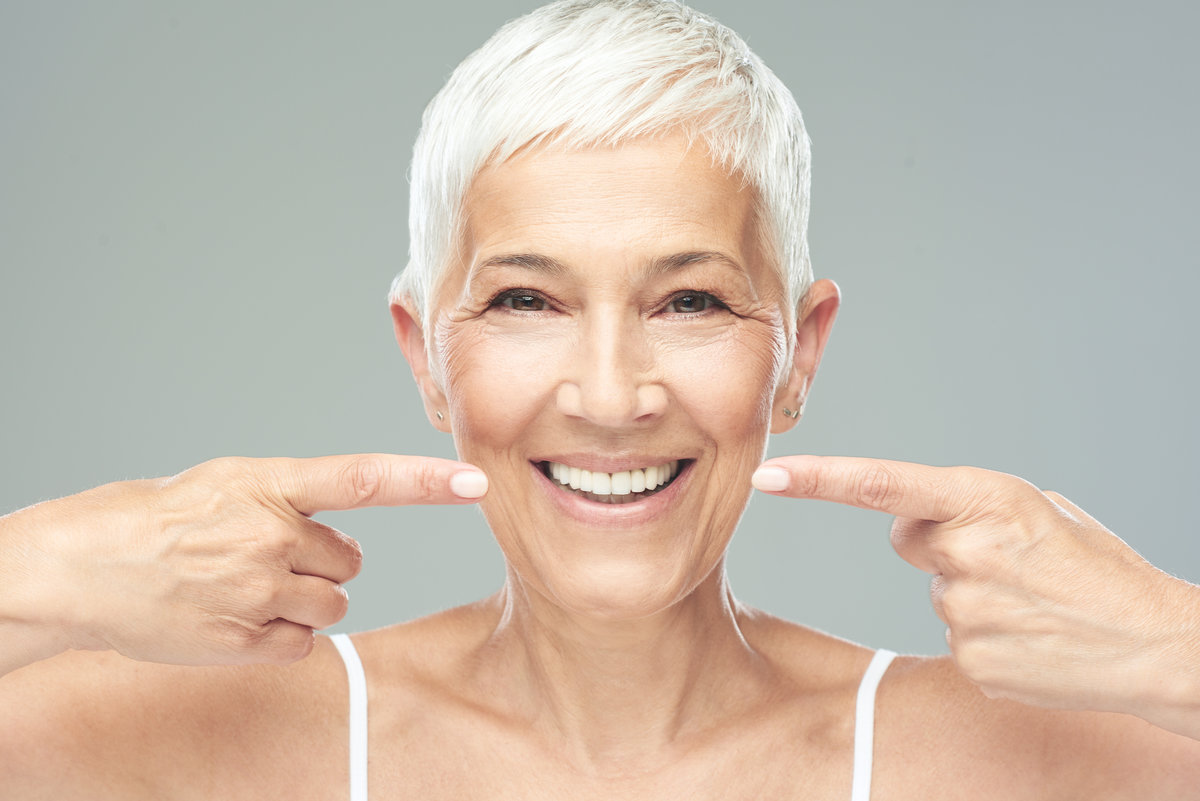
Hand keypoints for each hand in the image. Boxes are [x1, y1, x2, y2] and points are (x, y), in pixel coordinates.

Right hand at [0, 454, 487, 667]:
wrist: (81, 567)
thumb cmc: (157, 519)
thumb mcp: (226, 484)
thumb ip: (292, 502)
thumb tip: (346, 541)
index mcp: (268, 484)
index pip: (364, 478)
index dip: (425, 480)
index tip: (475, 479)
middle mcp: (269, 535)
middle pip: (351, 561)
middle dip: (321, 561)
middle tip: (266, 555)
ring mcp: (256, 590)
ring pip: (332, 604)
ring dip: (303, 599)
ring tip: (247, 585)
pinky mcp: (243, 639)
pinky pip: (301, 642)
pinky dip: (280, 635)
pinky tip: (236, 616)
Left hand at [752, 455, 1199, 729]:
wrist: (1155, 644)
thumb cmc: (1097, 569)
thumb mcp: (1039, 510)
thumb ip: (968, 507)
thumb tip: (912, 521)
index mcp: (986, 499)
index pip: (880, 484)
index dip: (817, 480)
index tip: (767, 475)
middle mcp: (967, 550)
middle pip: (906, 537)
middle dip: (938, 540)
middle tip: (1004, 557)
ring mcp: (965, 610)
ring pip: (935, 589)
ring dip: (970, 590)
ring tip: (1029, 600)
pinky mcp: (969, 659)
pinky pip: (953, 635)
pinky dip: (983, 634)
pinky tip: (1027, 635)